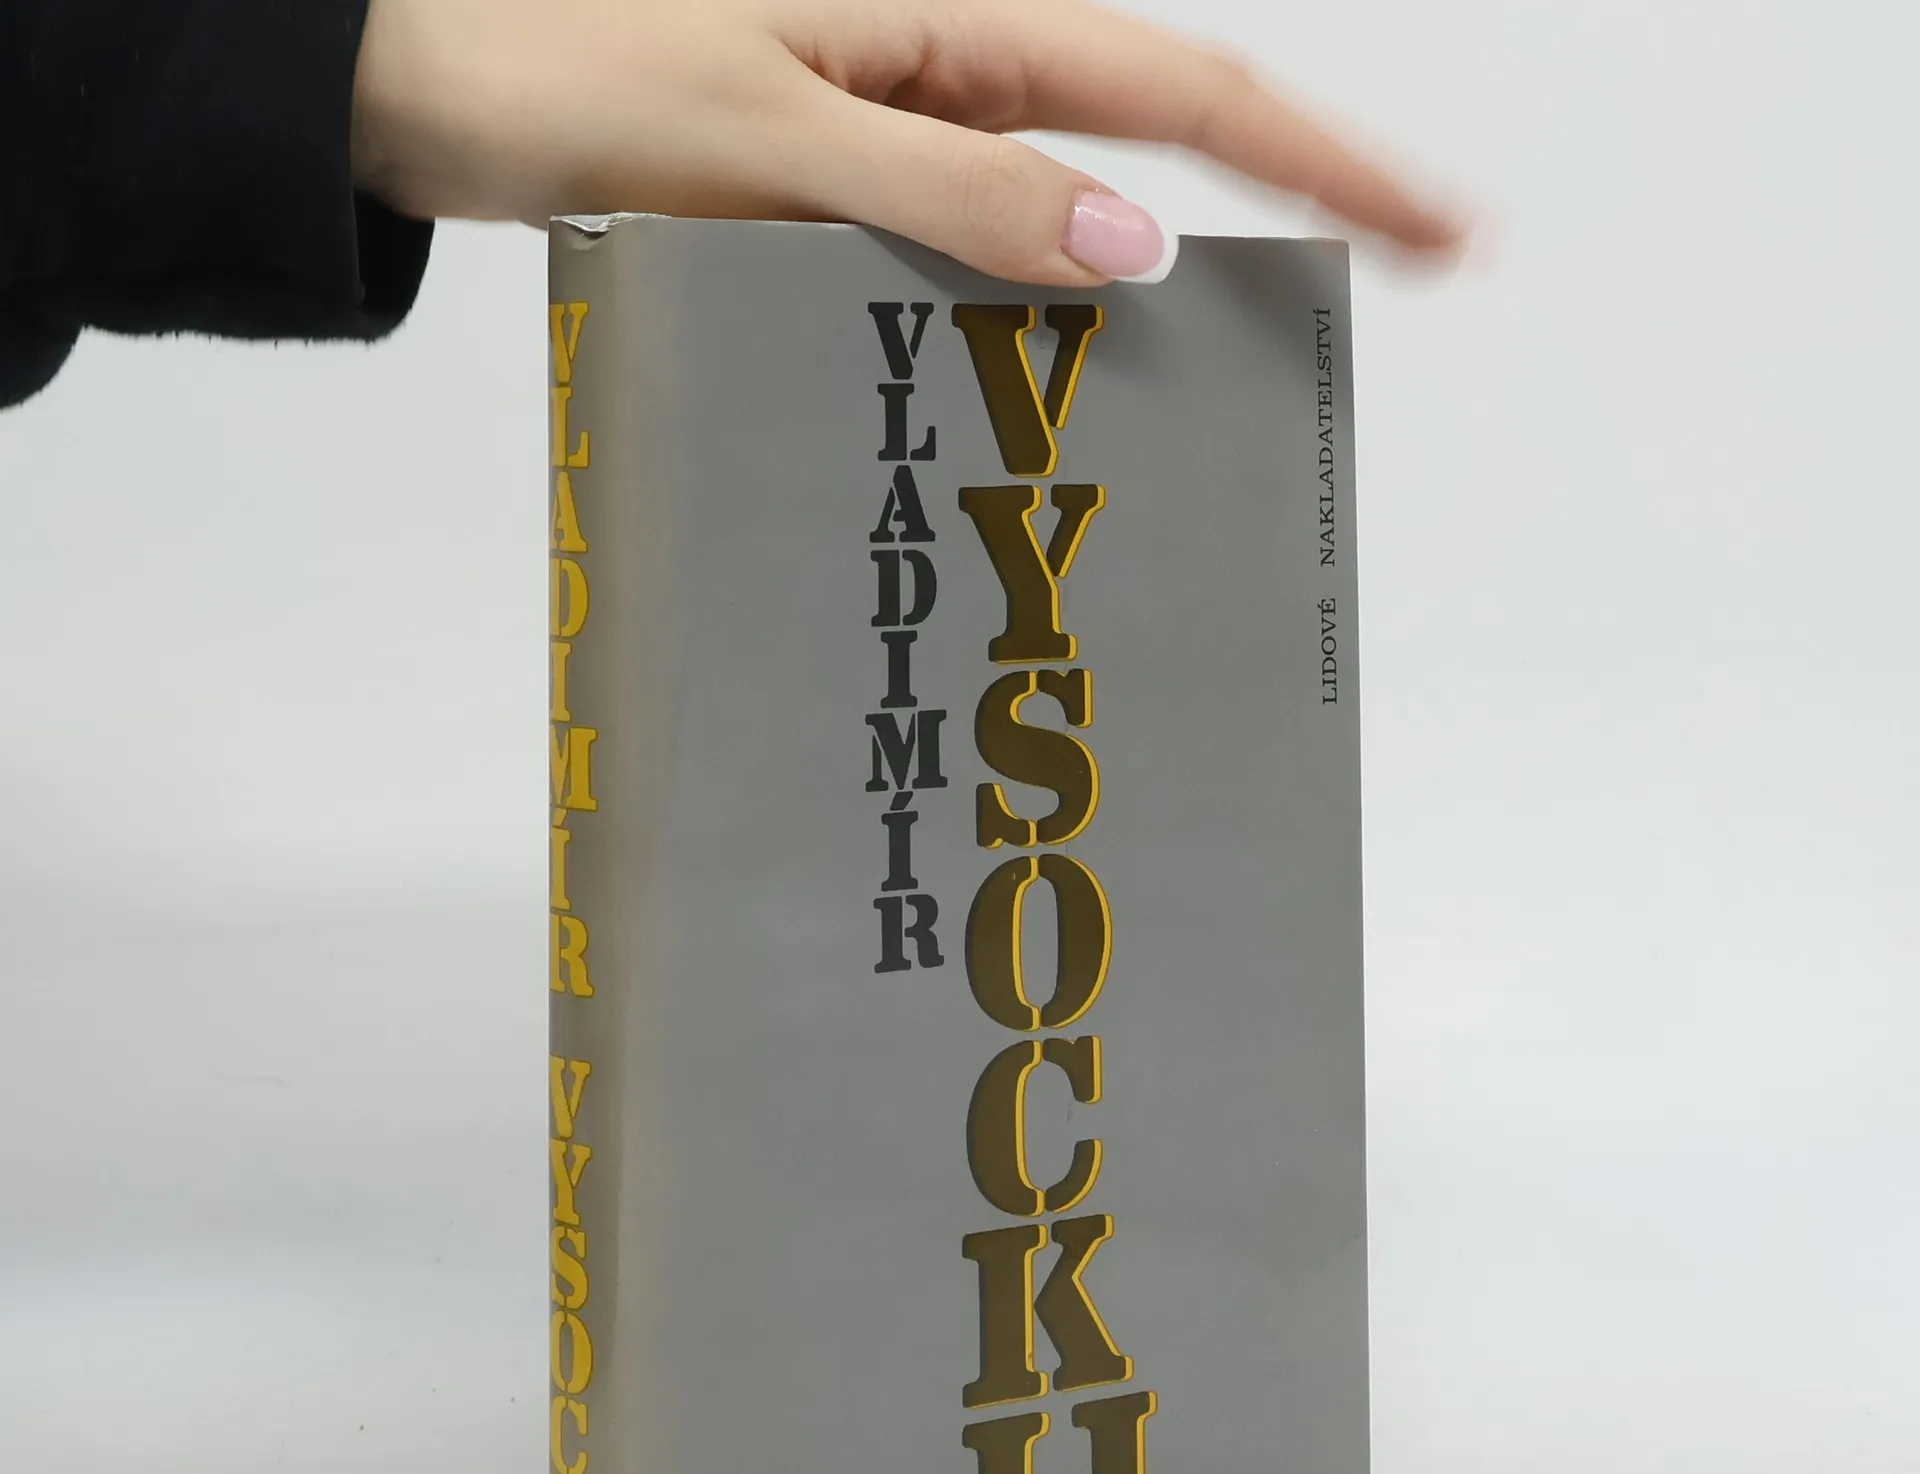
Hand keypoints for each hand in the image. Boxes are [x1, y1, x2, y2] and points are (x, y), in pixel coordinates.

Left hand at [351, 0, 1463, 283]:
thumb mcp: (765, 135)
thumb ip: (947, 191)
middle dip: (1288, 206)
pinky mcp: (844, 187)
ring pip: (1070, 205)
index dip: (1325, 158)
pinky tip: (1066, 370)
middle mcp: (941, 61)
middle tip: (1393, 290)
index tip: (1437, 224)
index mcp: (947, 14)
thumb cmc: (554, 70)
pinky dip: (1031, 308)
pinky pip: (973, 246)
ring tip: (1249, 374)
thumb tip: (1128, 243)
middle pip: (1159, 133)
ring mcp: (897, 125)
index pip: (1183, 88)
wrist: (417, 83)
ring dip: (1160, 280)